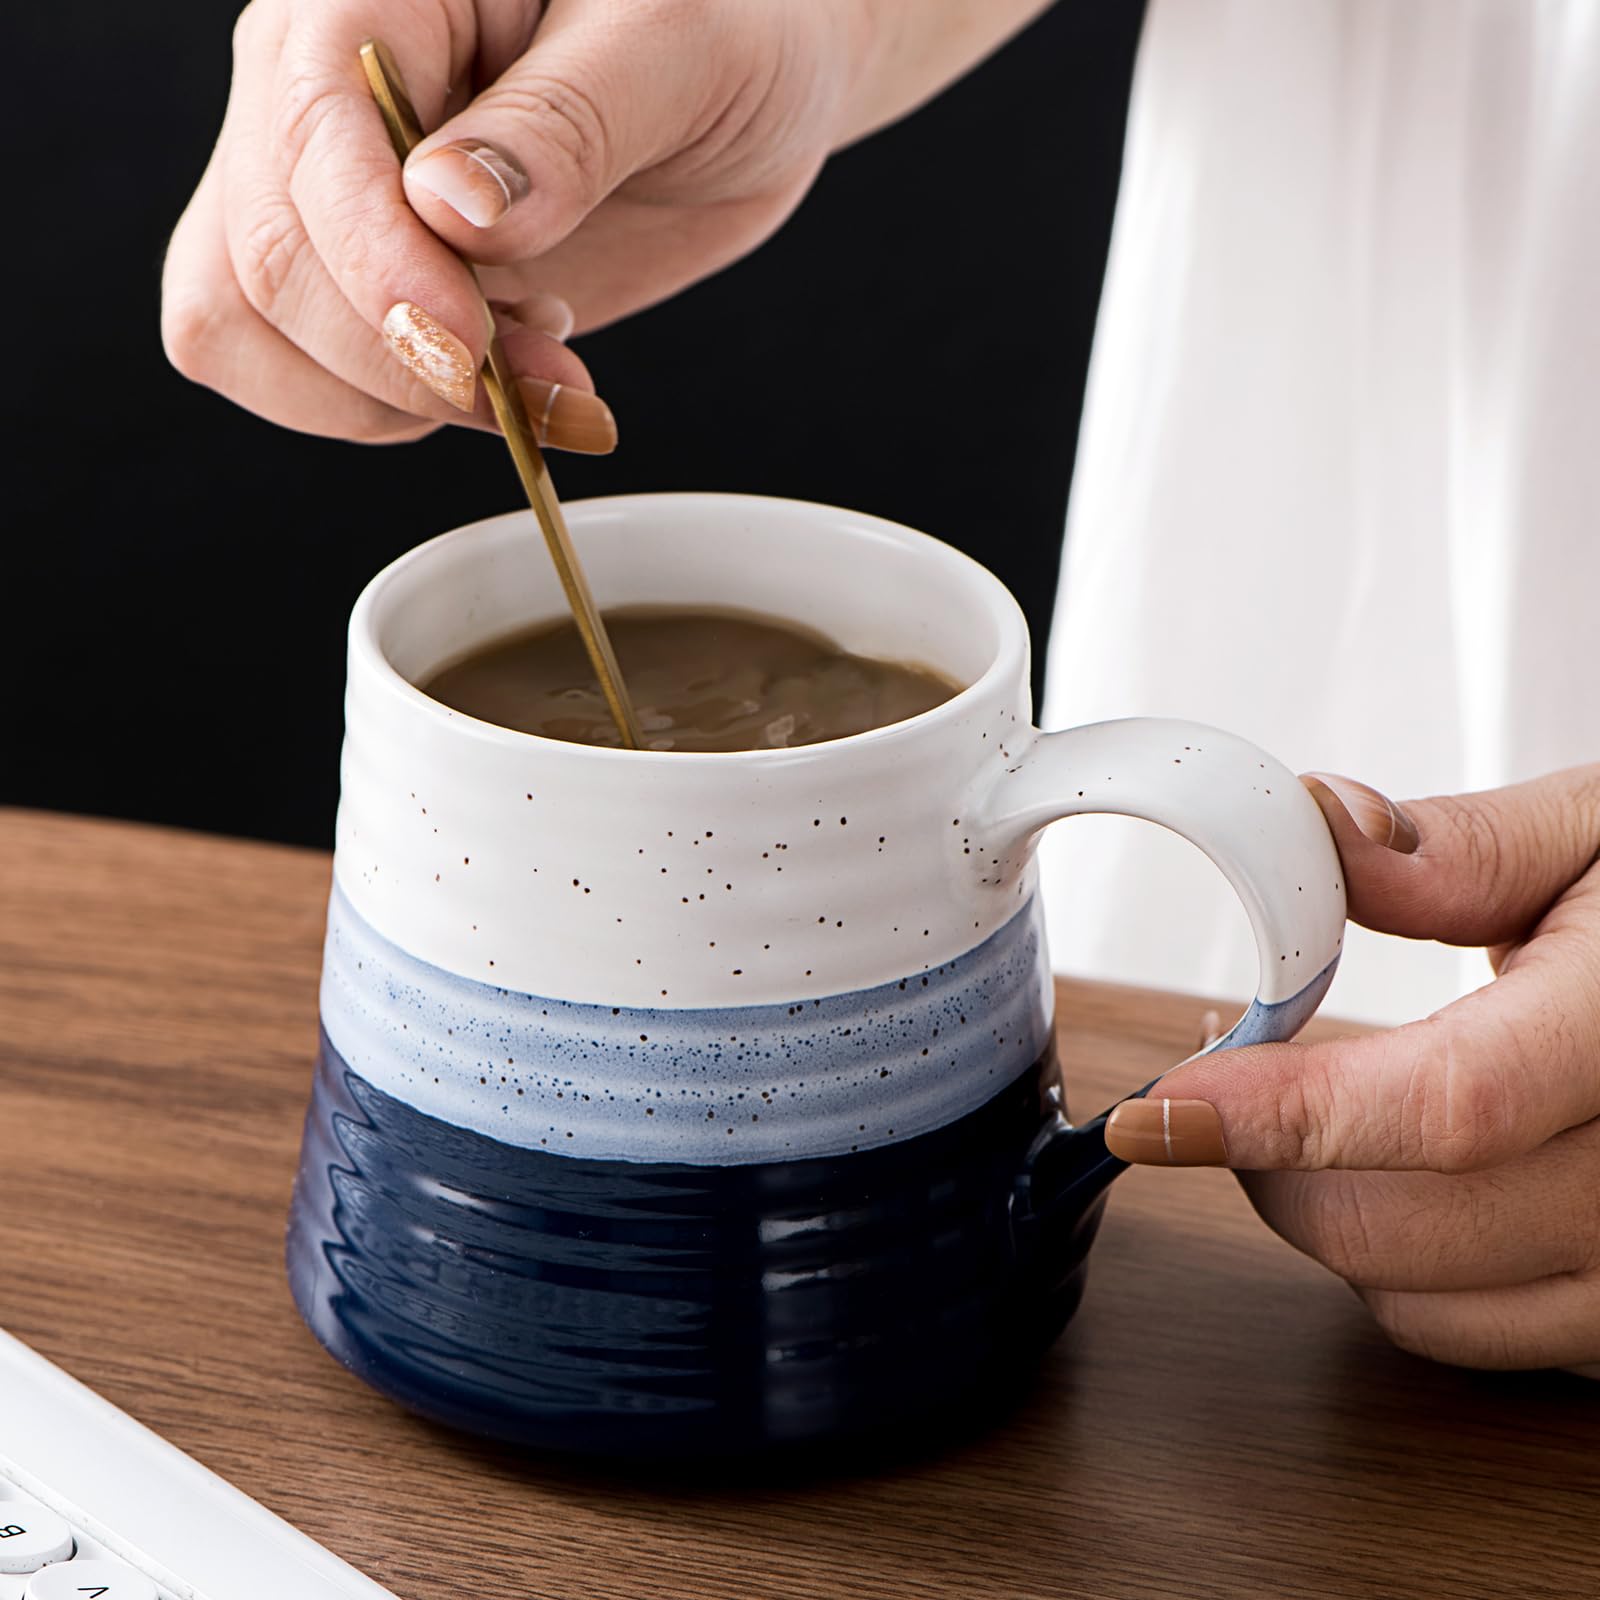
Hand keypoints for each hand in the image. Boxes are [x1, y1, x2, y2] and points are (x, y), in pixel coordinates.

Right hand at [160, 0, 1049, 445]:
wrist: (745, 82)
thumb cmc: (727, 27)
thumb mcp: (679, 47)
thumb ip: (567, 125)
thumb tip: (451, 210)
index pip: (310, 140)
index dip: (377, 268)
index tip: (468, 350)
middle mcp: (315, 89)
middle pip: (266, 262)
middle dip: (404, 360)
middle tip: (547, 377)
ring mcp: (326, 190)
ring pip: (245, 328)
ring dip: (389, 401)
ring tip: (534, 377)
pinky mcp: (358, 276)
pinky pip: (298, 373)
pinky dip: (392, 414)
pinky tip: (500, 384)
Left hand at [1105, 766, 1599, 1373]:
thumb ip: (1466, 847)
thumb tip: (1323, 830)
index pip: (1449, 1105)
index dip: (1283, 1117)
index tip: (1159, 1109)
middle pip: (1410, 1236)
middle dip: (1271, 1168)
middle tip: (1222, 1082)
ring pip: (1432, 1310)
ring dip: (1332, 1222)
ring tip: (1314, 1118)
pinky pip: (1490, 1336)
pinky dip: (1413, 1268)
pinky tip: (1403, 1177)